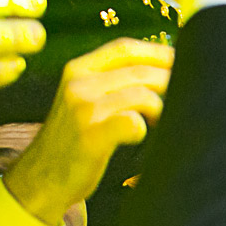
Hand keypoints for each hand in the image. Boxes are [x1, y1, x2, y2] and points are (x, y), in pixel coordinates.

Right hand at [4, 38, 173, 225]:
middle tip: (184, 93)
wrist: (41, 177)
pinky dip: (143, 129)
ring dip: (160, 108)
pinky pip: (133, 123)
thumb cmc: (73, 139)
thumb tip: (160, 69)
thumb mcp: (83, 99)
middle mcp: (79, 83)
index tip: (181, 60)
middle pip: (139, 70)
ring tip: (159, 121)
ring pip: (141, 95)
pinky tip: (139, 136)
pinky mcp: (91, 136)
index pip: (125, 48)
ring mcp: (83, 109)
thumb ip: (111, 81)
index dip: (158, 52)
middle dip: (169, 80)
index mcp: (78, 69)